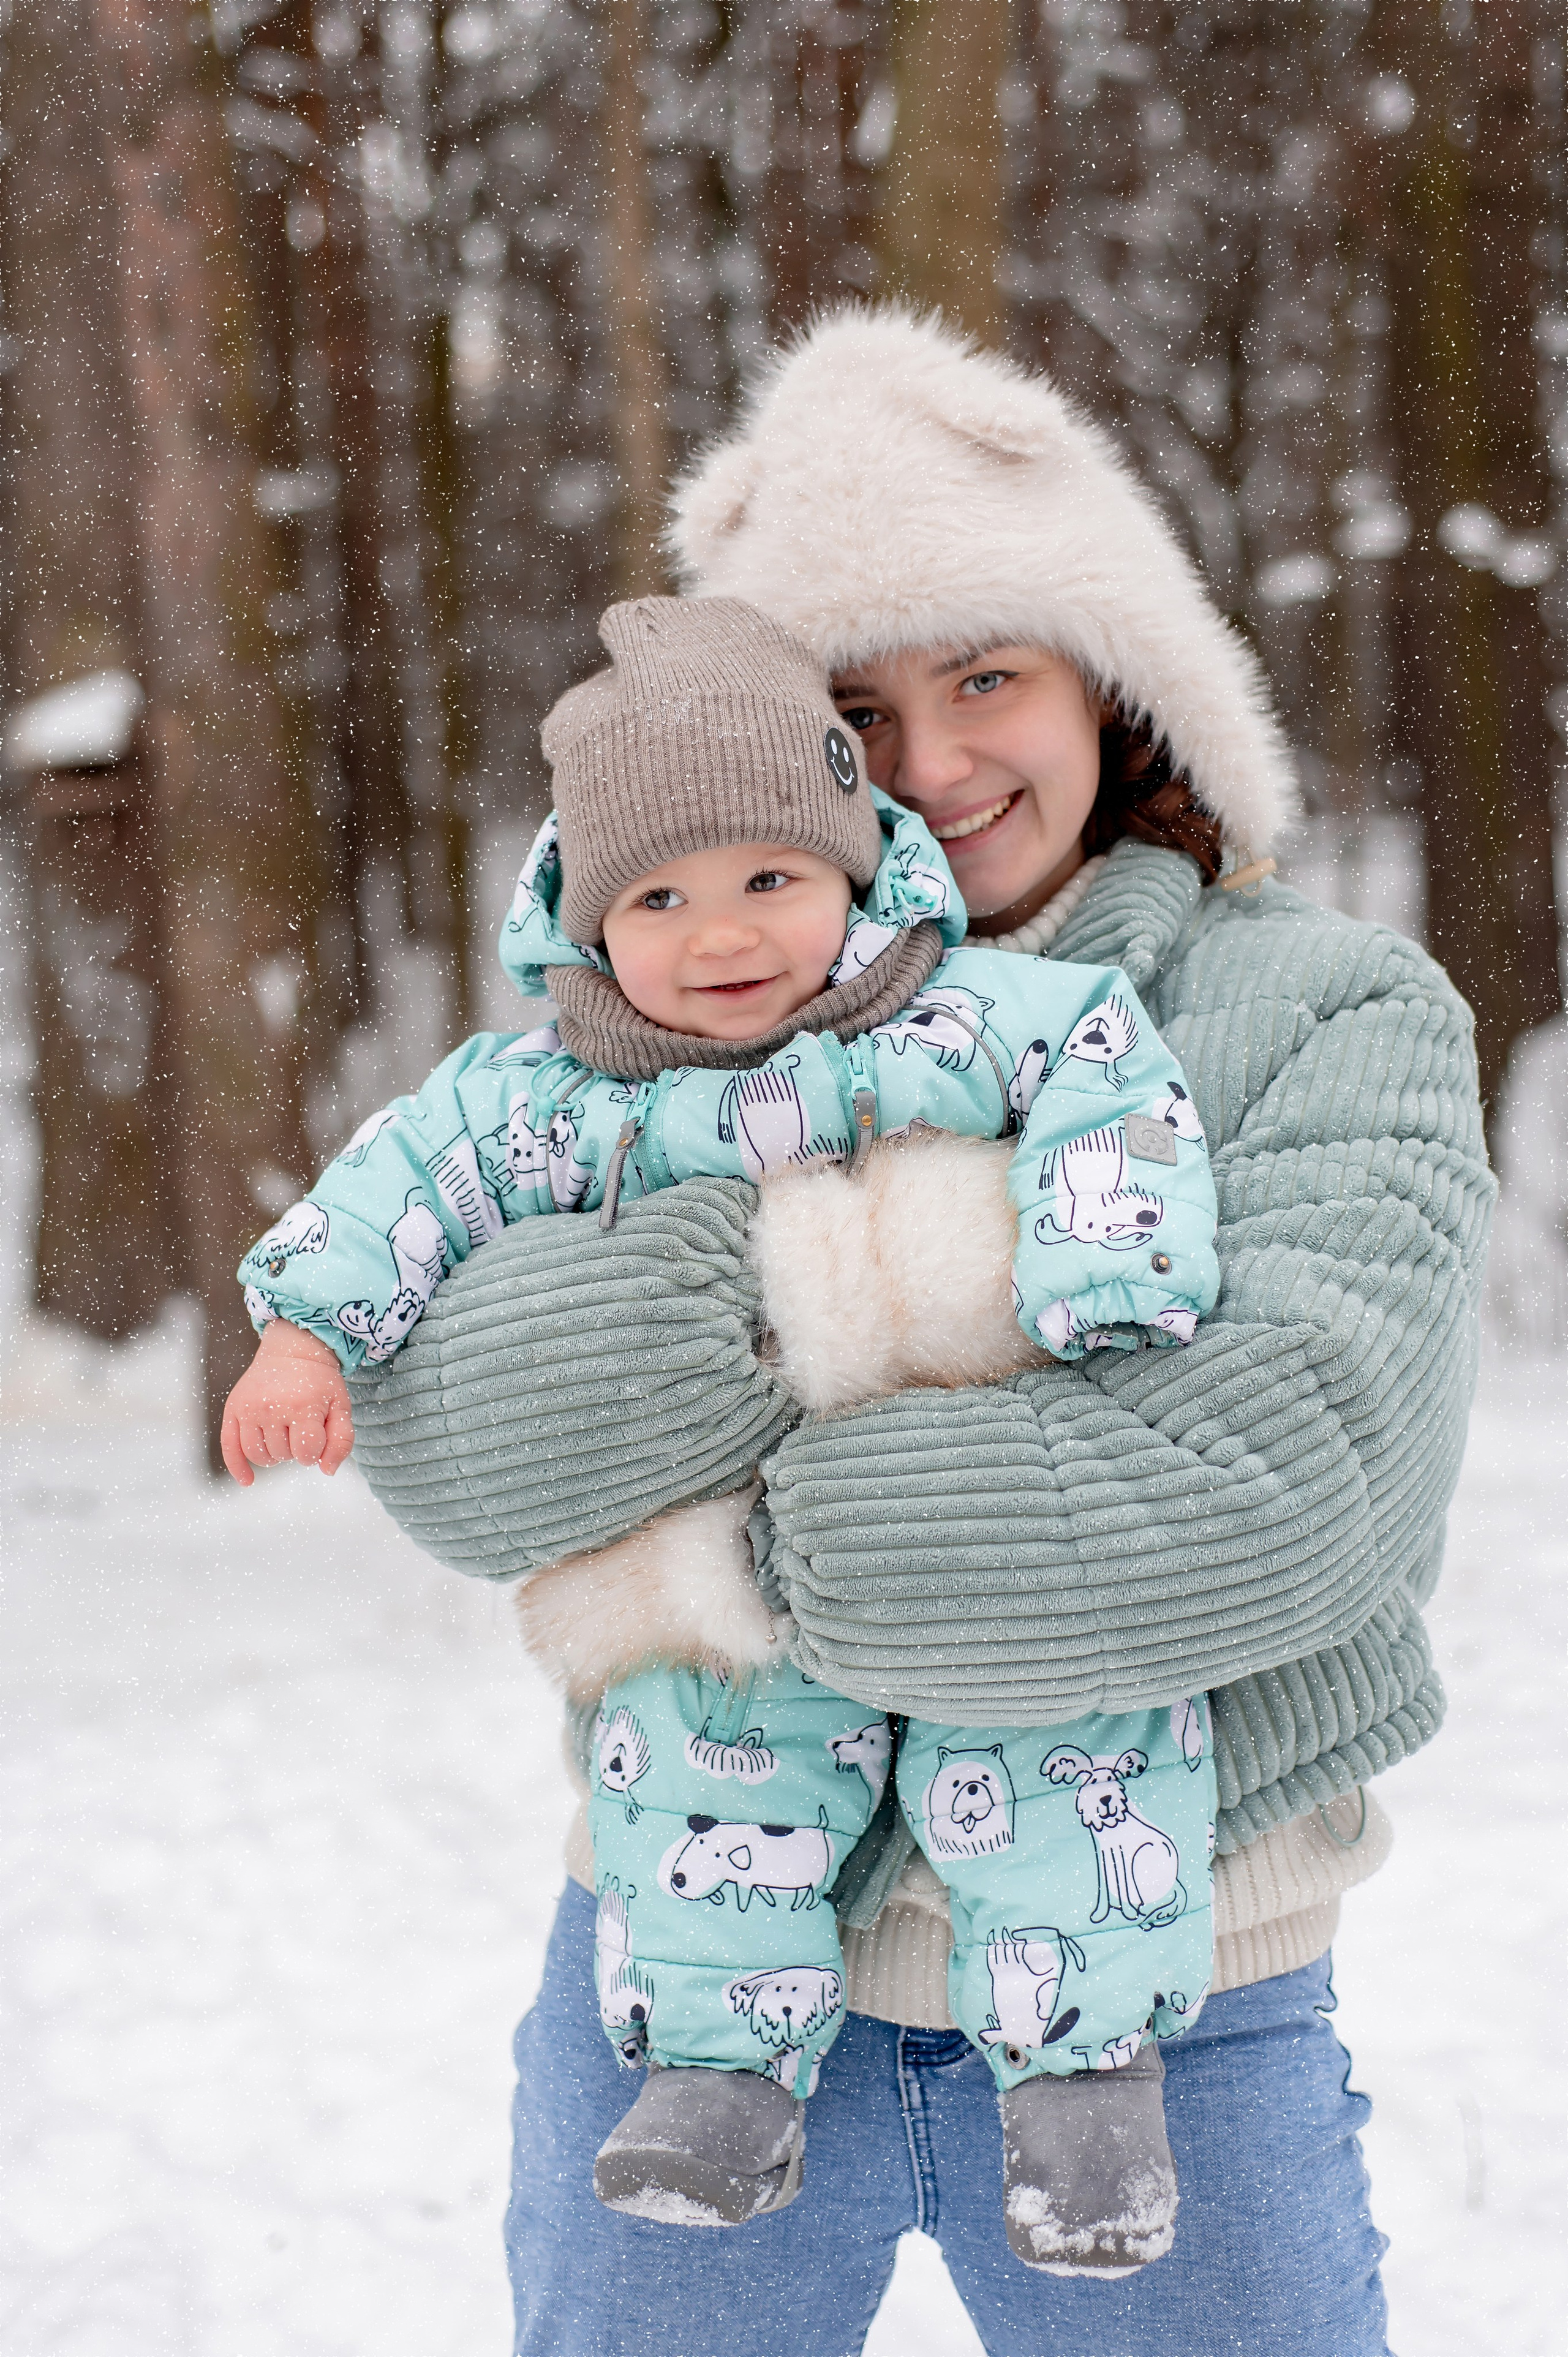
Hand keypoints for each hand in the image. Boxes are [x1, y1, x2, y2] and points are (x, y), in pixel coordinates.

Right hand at [221, 1319, 354, 1486]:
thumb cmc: (320, 1383)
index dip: (314, 1452)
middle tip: (300, 1428)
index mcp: (302, 1406)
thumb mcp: (341, 1407)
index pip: (306, 1454)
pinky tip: (248, 1480)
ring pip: (258, 1455)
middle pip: (282, 1455)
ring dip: (273, 1455)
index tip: (316, 1436)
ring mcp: (249, 1408)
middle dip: (294, 1450)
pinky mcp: (233, 1408)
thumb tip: (327, 1471)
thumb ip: (341, 1441)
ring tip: (283, 1436)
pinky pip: (229, 1446)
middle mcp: (272, 1407)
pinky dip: (238, 1467)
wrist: (292, 1351)